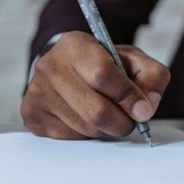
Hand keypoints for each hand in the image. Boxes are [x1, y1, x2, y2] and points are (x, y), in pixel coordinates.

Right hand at [21, 31, 170, 138]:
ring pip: (85, 128)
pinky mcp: (32, 115)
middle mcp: (50, 65)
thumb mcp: (134, 60)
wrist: (68, 67)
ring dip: (106, 129)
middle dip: (122, 122)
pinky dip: (88, 134)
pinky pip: (71, 138)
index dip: (128, 97)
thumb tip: (145, 109)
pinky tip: (87, 117)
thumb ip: (152, 77)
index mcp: (75, 45)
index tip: (143, 110)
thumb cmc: (105, 64)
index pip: (103, 75)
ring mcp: (37, 91)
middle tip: (131, 121)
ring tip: (108, 113)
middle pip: (95, 110)